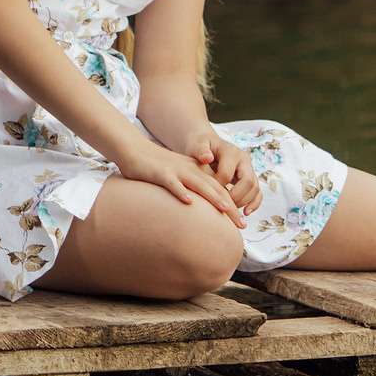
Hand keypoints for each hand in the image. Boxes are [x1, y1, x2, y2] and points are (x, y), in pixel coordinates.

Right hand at [113, 141, 246, 224]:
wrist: (134, 150)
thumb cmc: (155, 168)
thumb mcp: (177, 176)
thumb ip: (190, 189)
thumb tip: (200, 211)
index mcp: (196, 172)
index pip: (219, 189)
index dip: (232, 206)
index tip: (241, 224)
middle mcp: (190, 170)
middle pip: (214, 188)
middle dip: (230, 207)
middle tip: (241, 225)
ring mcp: (176, 171)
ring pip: (198, 184)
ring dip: (213, 197)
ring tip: (225, 209)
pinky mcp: (161, 173)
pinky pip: (172, 183)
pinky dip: (181, 191)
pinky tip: (188, 202)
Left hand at [187, 131, 262, 214]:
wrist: (206, 147)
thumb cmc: (199, 147)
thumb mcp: (196, 144)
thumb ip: (199, 150)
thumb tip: (207, 158)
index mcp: (230, 151)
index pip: (227, 173)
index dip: (217, 186)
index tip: (207, 193)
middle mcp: (243, 159)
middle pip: (247, 181)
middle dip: (235, 196)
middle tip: (222, 205)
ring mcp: (249, 169)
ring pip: (254, 188)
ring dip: (244, 202)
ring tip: (230, 211)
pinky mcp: (251, 178)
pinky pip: (258, 193)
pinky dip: (254, 204)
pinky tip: (245, 213)